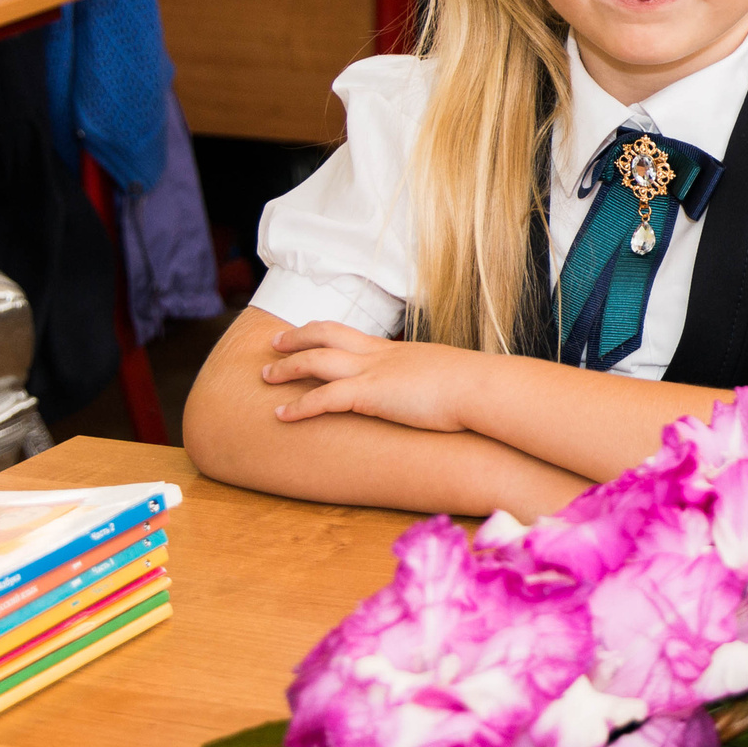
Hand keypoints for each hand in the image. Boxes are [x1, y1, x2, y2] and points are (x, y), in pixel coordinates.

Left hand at [260, 320, 482, 431]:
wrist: (483, 388)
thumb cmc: (475, 387)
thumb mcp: (448, 376)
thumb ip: (432, 379)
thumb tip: (438, 390)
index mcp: (397, 350)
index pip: (352, 333)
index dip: (325, 332)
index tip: (306, 332)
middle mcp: (380, 355)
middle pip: (327, 334)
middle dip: (296, 338)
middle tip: (274, 343)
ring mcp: (373, 372)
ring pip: (316, 360)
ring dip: (286, 367)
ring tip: (264, 376)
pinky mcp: (370, 395)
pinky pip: (323, 398)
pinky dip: (298, 406)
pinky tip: (280, 414)